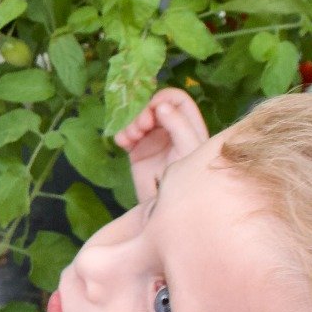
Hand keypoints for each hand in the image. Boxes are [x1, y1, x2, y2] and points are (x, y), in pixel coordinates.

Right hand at [113, 88, 208, 202]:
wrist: (169, 213)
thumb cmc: (189, 183)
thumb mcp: (189, 152)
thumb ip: (179, 127)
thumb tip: (161, 106)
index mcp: (189, 127)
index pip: (178, 100)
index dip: (163, 98)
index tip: (152, 108)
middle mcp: (171, 130)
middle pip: (153, 106)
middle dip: (143, 111)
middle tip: (140, 126)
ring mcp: (153, 141)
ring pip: (138, 119)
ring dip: (130, 123)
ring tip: (130, 137)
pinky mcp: (138, 152)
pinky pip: (126, 134)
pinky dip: (122, 134)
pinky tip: (123, 142)